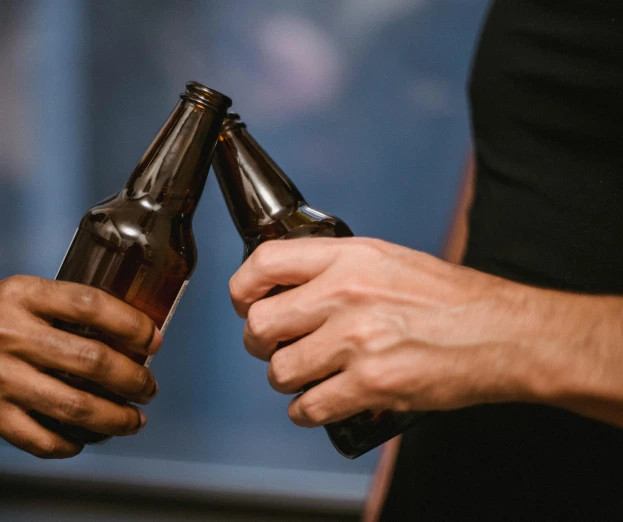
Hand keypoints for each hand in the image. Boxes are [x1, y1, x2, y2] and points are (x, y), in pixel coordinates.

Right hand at [0, 275, 160, 457]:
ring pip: (75, 405)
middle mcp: (7, 333)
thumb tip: (128, 330)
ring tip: (135, 419)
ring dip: (116, 417)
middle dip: (133, 379)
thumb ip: (61, 305)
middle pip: (91, 360)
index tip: (153, 339)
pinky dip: (74, 443)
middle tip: (149, 387)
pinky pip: (43, 439)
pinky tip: (89, 437)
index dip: (130, 323)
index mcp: (20, 294)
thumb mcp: (14, 294)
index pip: (89, 304)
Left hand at [229, 237, 555, 427]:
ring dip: (287, 380)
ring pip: (279, 372)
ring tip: (308, 376)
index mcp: (348, 257)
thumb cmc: (450, 298)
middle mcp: (345, 294)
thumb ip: (337, 267)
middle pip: (260, 324)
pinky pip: (308, 407)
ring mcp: (356, 341)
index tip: (246, 304)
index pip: (264, 263)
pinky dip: (307, 411)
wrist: (503, 333)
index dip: (243, 289)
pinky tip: (322, 402)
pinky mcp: (371, 384)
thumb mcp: (388, 259)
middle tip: (276, 347)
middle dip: (259, 343)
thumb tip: (289, 286)